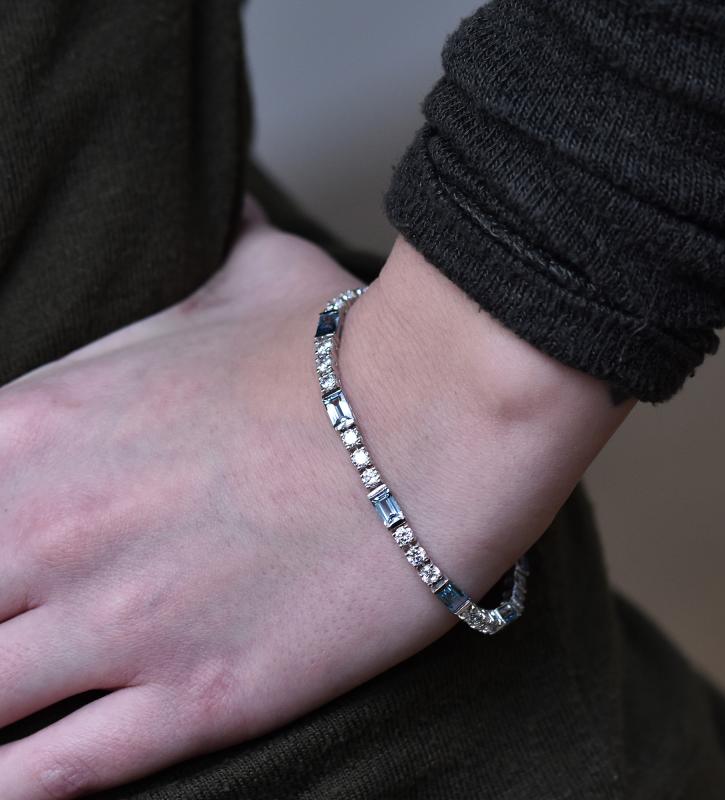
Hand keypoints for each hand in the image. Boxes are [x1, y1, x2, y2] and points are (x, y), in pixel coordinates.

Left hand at [0, 199, 632, 796]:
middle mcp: (54, 531)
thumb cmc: (346, 345)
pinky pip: (52, 779)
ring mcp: (121, 625)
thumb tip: (220, 187)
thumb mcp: (251, 268)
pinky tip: (14, 782)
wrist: (442, 419)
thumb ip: (204, 236)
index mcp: (41, 423)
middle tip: (7, 621)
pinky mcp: (196, 698)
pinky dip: (16, 789)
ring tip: (8, 696)